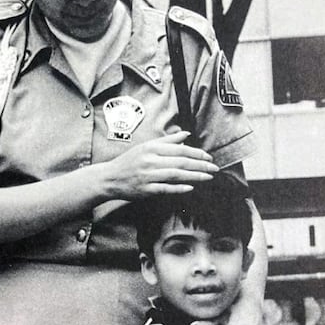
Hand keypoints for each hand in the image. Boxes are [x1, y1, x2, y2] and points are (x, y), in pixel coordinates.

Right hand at [104, 131, 218, 199]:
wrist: (109, 178)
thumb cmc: (129, 162)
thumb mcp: (146, 147)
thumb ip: (167, 141)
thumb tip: (186, 134)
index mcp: (151, 148)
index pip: (179, 150)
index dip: (196, 153)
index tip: (208, 157)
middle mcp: (150, 161)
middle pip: (180, 162)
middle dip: (200, 165)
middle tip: (214, 168)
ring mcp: (148, 176)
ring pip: (175, 175)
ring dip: (194, 176)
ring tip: (208, 177)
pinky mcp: (146, 190)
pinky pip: (165, 189)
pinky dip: (178, 188)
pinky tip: (190, 187)